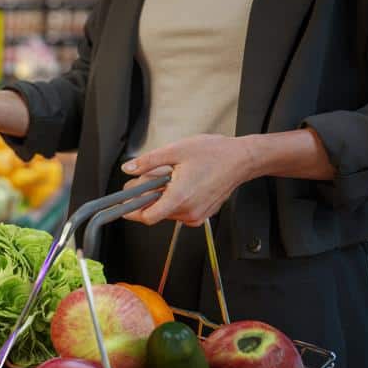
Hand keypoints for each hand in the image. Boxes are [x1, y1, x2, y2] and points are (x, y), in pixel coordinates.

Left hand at [121, 134, 256, 225]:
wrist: (243, 159)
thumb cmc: (216, 154)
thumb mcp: (175, 151)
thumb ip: (148, 162)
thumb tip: (129, 169)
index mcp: (180, 197)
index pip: (147, 217)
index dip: (132, 210)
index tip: (124, 202)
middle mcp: (189, 211)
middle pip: (155, 212)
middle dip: (145, 196)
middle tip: (146, 177)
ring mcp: (197, 215)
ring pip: (166, 211)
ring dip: (160, 196)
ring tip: (168, 176)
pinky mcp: (202, 214)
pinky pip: (179, 211)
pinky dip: (173, 199)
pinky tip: (179, 182)